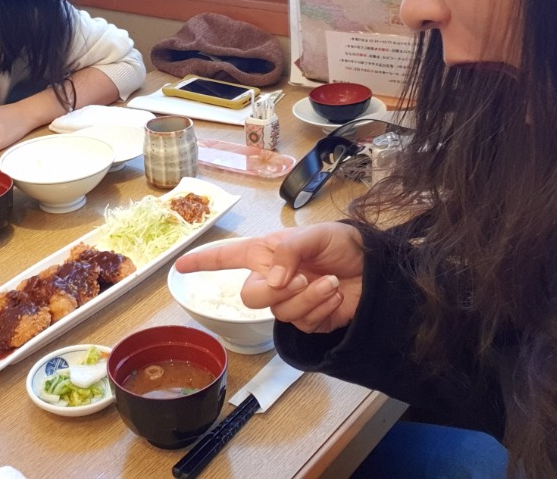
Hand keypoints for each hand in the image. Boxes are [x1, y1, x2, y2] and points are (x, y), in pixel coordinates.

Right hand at [173, 222, 364, 333]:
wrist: (376, 270)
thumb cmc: (343, 244)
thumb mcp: (315, 235)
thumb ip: (288, 251)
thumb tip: (272, 281)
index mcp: (266, 253)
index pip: (227, 257)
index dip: (203, 262)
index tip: (180, 266)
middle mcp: (273, 278)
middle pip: (250, 296)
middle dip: (272, 291)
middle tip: (298, 279)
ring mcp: (289, 302)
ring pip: (278, 312)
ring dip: (307, 297)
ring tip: (330, 282)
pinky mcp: (308, 320)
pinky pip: (302, 322)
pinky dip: (320, 307)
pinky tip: (334, 295)